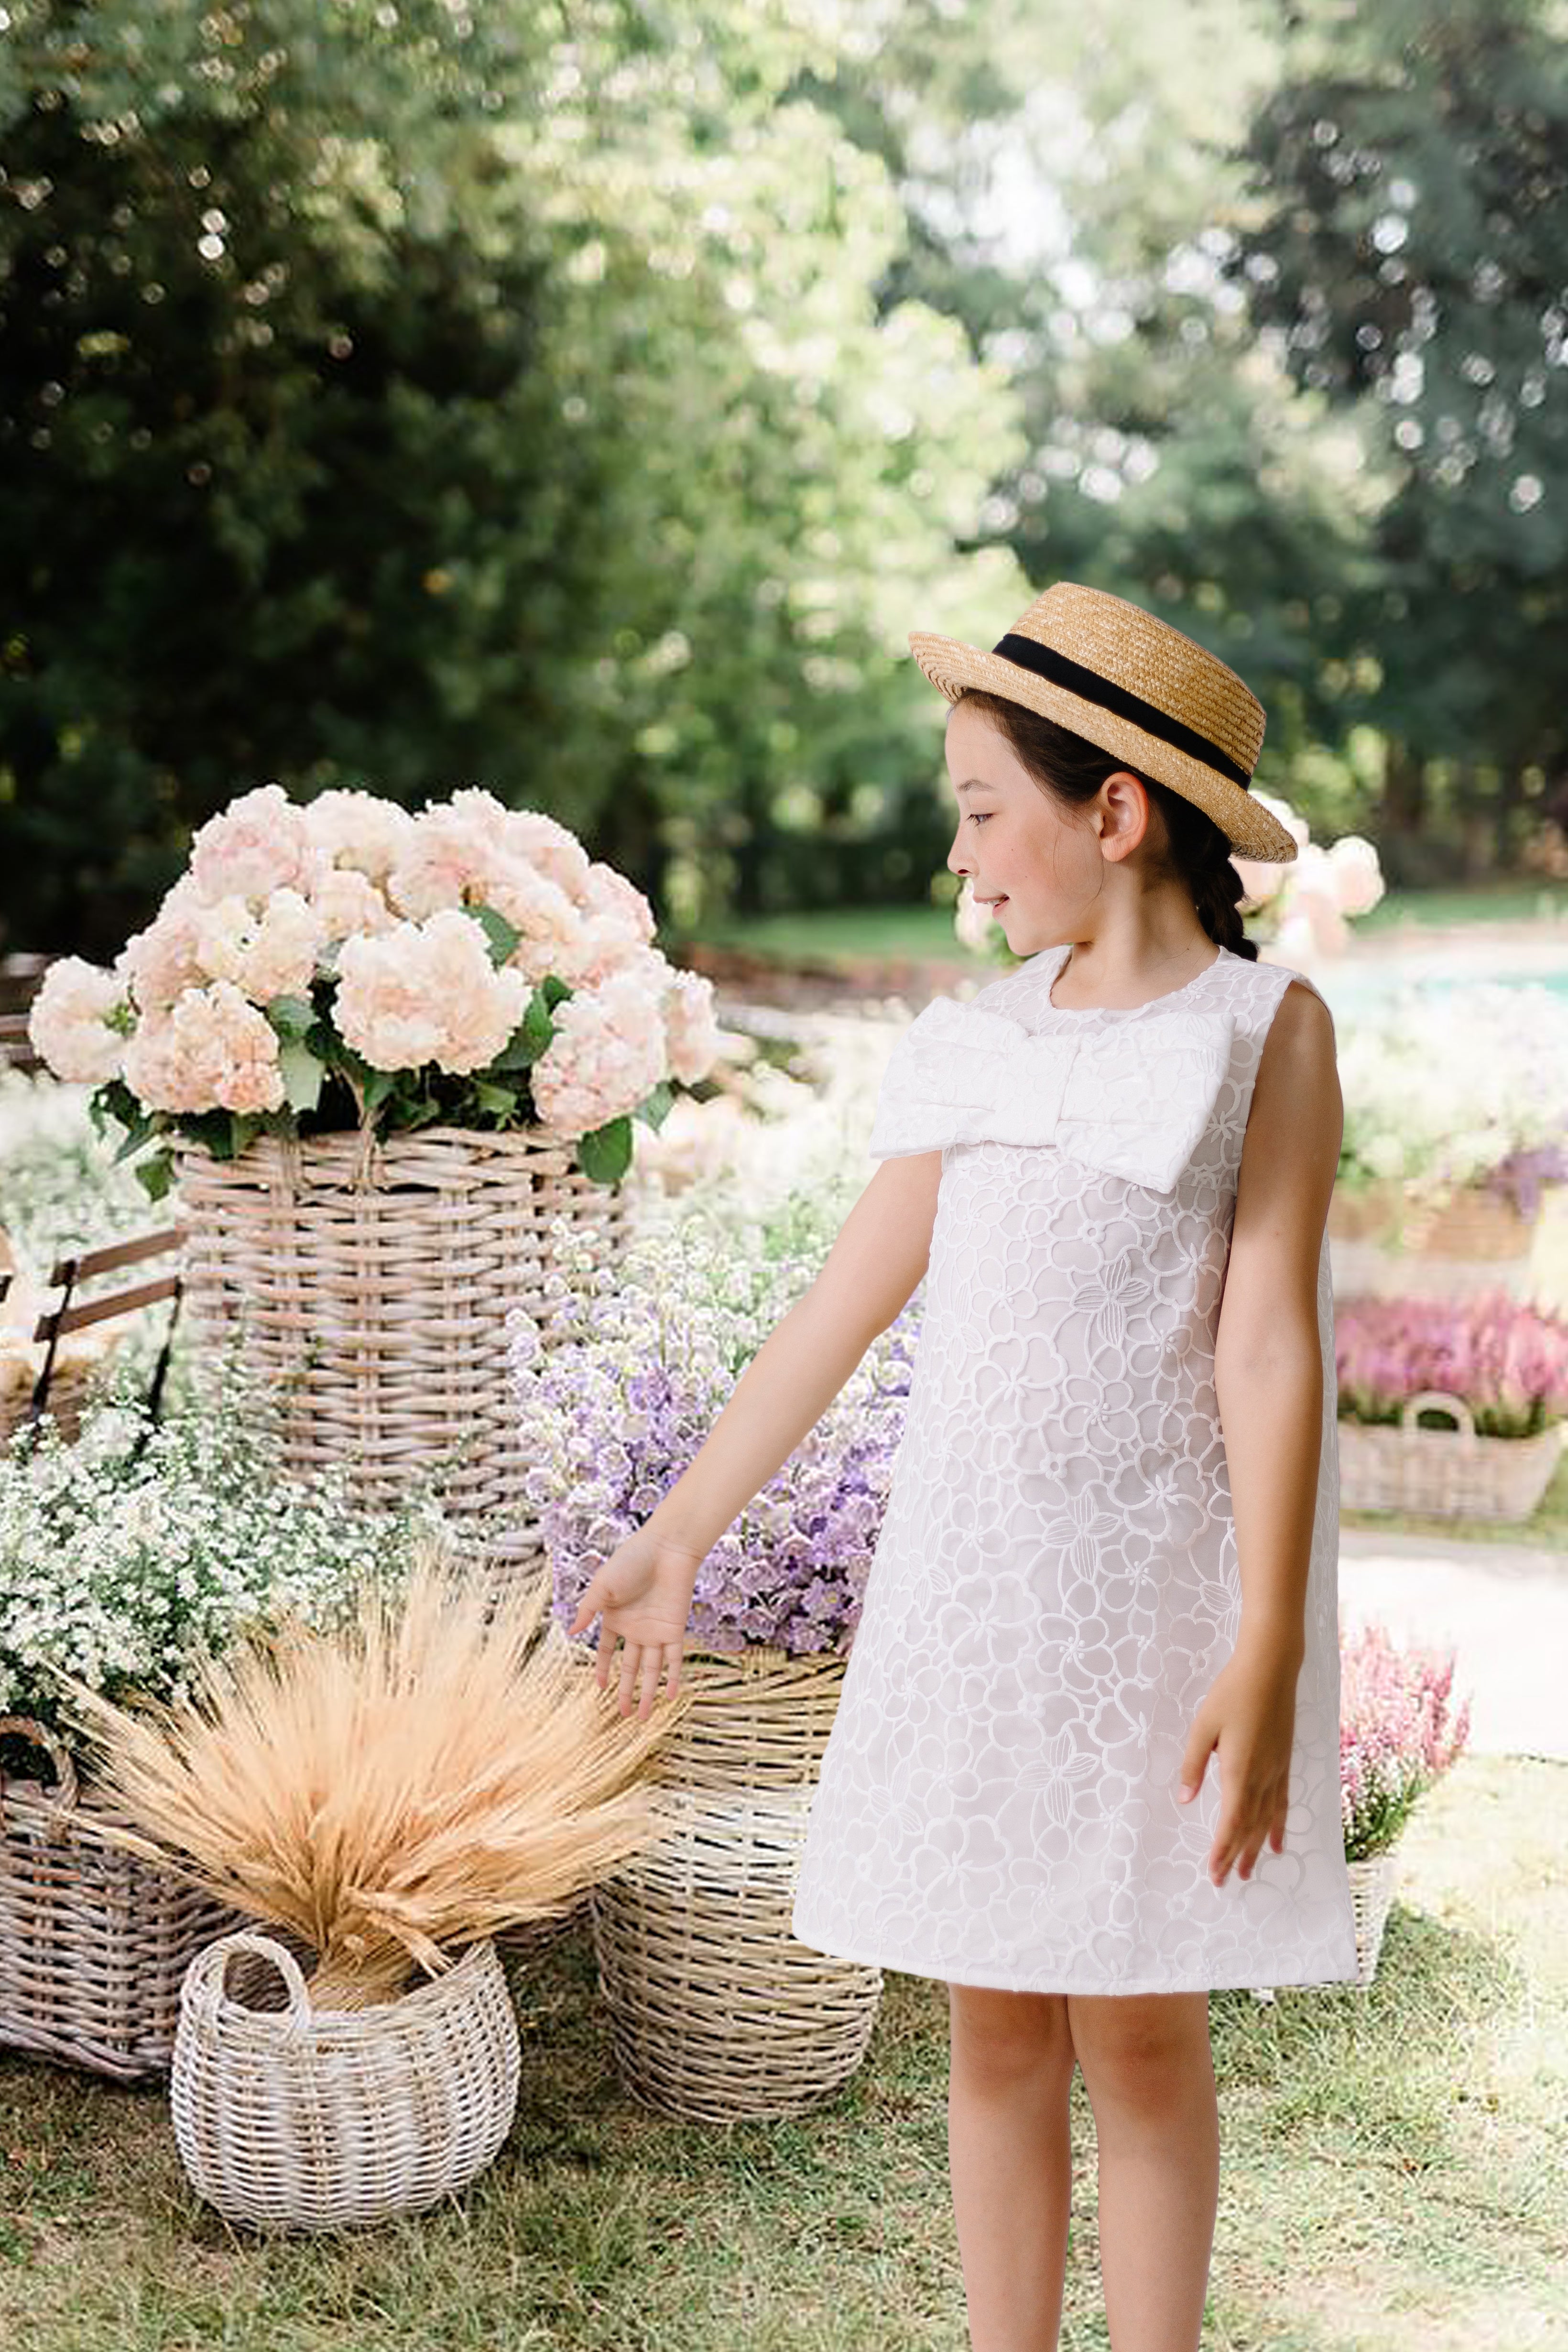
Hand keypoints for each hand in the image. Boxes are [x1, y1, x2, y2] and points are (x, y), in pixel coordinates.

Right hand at [567, 1525, 704, 1720]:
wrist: (665, 1549)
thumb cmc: (631, 1561)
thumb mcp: (602, 1586)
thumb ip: (587, 1611)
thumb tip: (570, 1631)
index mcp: (616, 1618)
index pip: (607, 1651)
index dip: (603, 1669)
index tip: (600, 1688)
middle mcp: (636, 1629)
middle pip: (631, 1667)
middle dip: (627, 1691)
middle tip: (623, 1715)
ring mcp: (656, 1631)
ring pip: (652, 1670)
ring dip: (647, 1693)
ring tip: (642, 1717)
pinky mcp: (675, 1630)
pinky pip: (675, 1660)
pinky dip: (673, 1678)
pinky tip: (669, 1697)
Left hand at [1176, 1636, 1301, 1887]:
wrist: (1271, 1670)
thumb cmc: (1232, 1694)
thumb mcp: (1203, 1726)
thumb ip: (1193, 1764)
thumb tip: (1184, 1799)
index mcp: (1238, 1771)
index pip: (1229, 1821)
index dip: (1221, 1849)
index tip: (1212, 1872)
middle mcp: (1261, 1777)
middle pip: (1248, 1827)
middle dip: (1235, 1855)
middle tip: (1224, 1881)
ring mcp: (1276, 1771)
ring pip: (1266, 1820)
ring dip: (1255, 1847)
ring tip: (1248, 1871)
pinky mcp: (1284, 1763)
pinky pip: (1282, 1803)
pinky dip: (1279, 1826)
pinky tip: (1278, 1842)